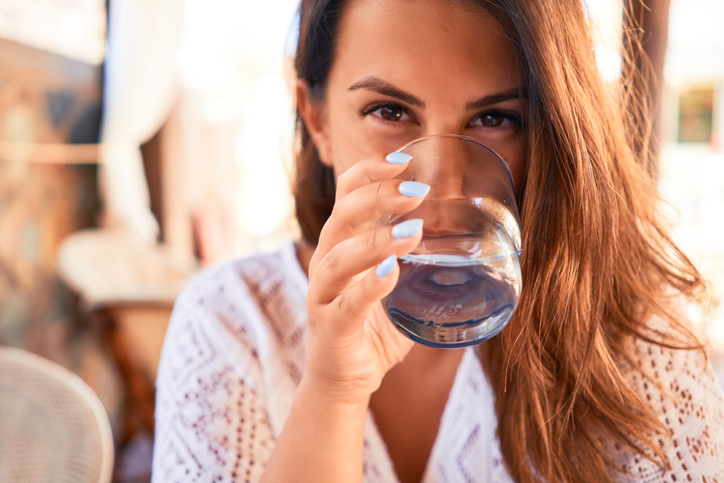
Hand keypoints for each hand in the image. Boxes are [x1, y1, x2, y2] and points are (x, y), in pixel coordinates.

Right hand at [304, 152, 427, 403]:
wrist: (345, 378)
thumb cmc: (373, 326)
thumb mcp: (398, 285)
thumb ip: (420, 262)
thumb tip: (473, 242)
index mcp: (342, 244)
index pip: (345, 195)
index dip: (368, 172)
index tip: (403, 160)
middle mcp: (327, 262)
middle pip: (341, 216)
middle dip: (378, 196)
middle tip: (417, 191)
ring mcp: (323, 295)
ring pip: (339, 258)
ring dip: (376, 240)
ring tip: (413, 232)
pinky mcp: (329, 327)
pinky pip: (346, 305)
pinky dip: (368, 288)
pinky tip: (390, 274)